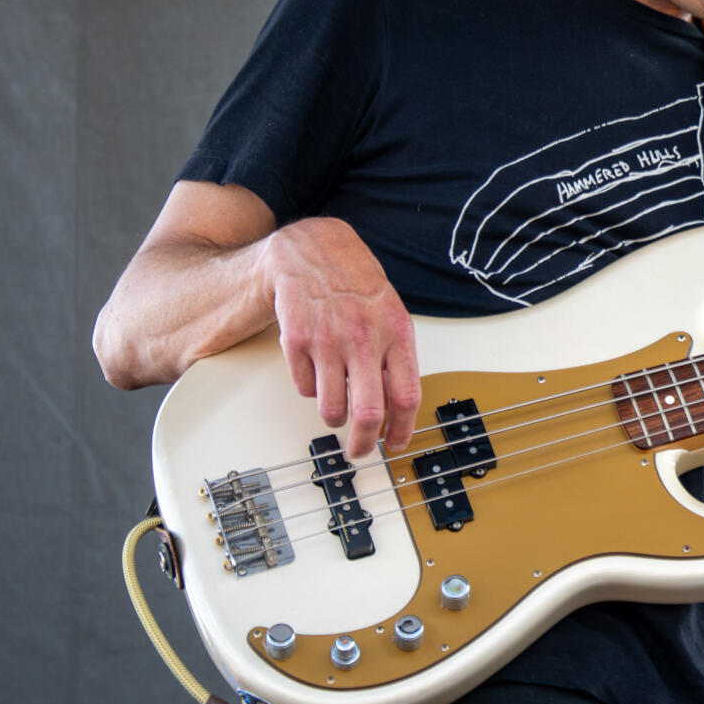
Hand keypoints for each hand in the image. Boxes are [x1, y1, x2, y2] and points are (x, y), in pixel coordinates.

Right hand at [260, 217, 419, 456]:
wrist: (314, 253)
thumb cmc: (357, 286)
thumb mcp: (391, 315)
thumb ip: (395, 358)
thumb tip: (396, 407)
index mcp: (397, 334)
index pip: (406, 396)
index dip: (403, 429)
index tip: (396, 444)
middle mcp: (364, 340)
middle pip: (368, 413)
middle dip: (364, 443)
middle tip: (359, 450)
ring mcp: (328, 342)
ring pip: (331, 409)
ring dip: (334, 417)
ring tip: (337, 407)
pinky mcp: (297, 342)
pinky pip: (304, 389)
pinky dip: (310, 390)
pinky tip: (316, 369)